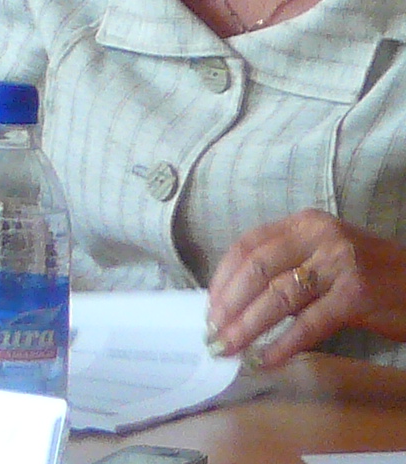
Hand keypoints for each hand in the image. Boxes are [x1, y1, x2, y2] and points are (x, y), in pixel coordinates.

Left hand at [208, 210, 405, 365]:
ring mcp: (339, 262)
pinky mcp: (357, 293)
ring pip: (278, 296)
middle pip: (256, 269)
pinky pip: (310, 323)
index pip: (247, 246)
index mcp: (304, 224)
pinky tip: (268, 359)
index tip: (209, 306)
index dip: (223, 278)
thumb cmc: (374, 276)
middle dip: (229, 305)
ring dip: (248, 326)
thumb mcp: (326, 260)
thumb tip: (241, 304)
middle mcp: (319, 236)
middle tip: (213, 333)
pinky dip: (284, 344)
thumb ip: (289, 271)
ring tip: (229, 348)